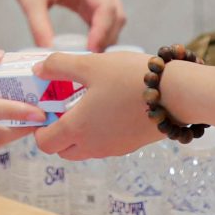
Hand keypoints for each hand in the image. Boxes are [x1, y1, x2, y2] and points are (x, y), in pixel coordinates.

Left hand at [2, 0, 125, 50]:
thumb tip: (49, 55)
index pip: (106, 7)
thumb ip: (39, 26)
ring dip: (105, 37)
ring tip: (88, 57)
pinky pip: (104, 16)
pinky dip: (99, 32)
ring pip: (115, 17)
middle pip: (116, 14)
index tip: (89, 53)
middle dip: (106, 38)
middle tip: (89, 61)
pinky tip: (88, 48)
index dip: (101, 32)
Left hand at [33, 50, 164, 160]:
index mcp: (77, 129)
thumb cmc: (130, 78)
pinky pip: (104, 146)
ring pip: (84, 150)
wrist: (176, 94)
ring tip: (86, 104)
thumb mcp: (90, 64)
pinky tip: (108, 107)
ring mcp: (113, 149)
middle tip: (64, 106)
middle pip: (63, 150)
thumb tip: (38, 68)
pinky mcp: (130, 146)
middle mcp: (93, 146)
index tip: (46, 107)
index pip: (44, 144)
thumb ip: (59, 66)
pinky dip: (98, 134)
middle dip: (57, 133)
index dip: (40, 128)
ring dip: (78, 134)